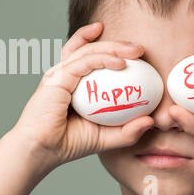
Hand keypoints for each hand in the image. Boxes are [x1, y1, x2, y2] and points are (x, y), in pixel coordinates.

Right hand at [9, 22, 155, 170]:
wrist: (42, 150)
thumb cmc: (70, 144)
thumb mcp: (107, 138)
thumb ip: (128, 131)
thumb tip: (151, 121)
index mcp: (75, 84)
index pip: (91, 59)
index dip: (110, 50)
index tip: (136, 53)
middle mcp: (66, 76)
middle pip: (91, 50)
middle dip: (116, 44)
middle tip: (140, 48)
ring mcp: (60, 75)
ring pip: (88, 52)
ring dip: (113, 47)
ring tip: (136, 51)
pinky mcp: (57, 78)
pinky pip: (83, 63)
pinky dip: (102, 60)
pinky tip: (120, 63)